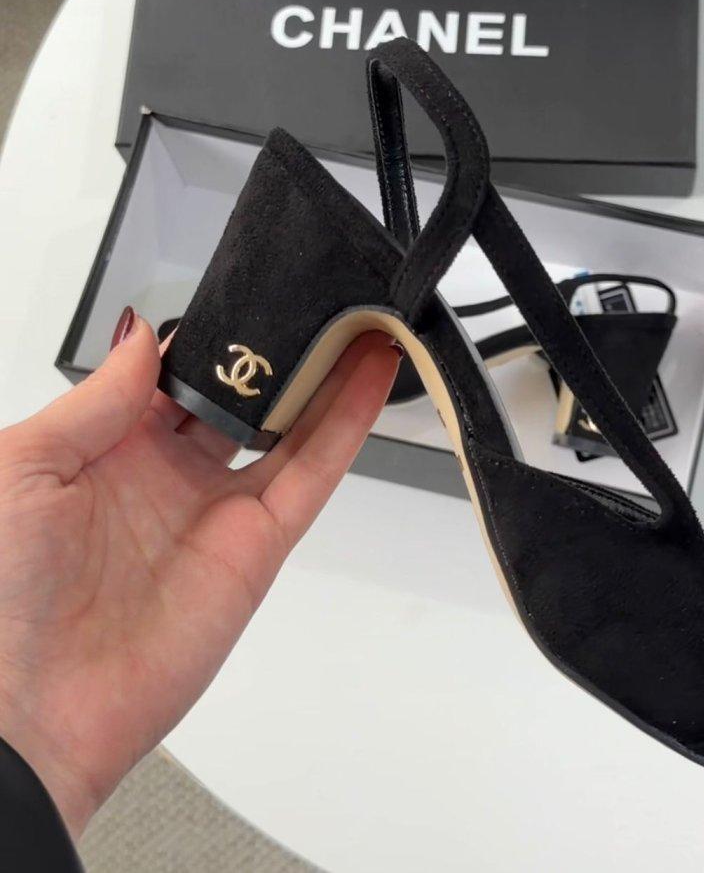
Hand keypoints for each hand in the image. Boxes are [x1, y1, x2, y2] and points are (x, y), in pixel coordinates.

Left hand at [0, 311, 399, 836]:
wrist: (28, 713)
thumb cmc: (0, 595)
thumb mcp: (24, 467)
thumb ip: (98, 398)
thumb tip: (146, 333)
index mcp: (105, 446)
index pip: (175, 372)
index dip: (214, 333)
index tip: (251, 289)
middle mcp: (166, 473)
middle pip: (240, 395)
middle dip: (279, 349)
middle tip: (321, 298)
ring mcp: (217, 508)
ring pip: (288, 427)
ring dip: (328, 375)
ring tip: (364, 320)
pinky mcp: (257, 547)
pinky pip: (311, 474)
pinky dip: (345, 424)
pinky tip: (368, 376)